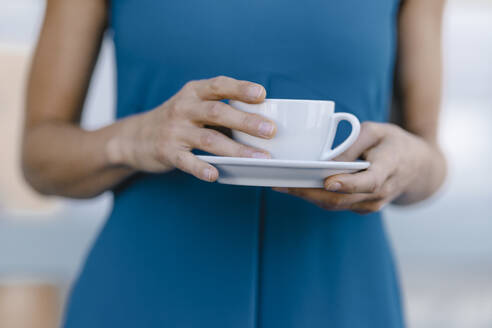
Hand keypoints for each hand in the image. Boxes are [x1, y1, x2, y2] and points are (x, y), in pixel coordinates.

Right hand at [107, 76, 275, 180]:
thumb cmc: (177, 120)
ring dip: (236, 149)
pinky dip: (201, 168)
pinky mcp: (167, 152)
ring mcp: (175, 130)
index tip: (262, 94)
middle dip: (246, 121)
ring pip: (209, 139)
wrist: (136, 137)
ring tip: (258, 158)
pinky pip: (187, 161)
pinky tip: (216, 175)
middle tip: (270, 131)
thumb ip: (219, 108)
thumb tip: (260, 118)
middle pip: (218, 112)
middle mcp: (184, 108)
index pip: (219, 85)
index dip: (240, 88)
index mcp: (193, 92)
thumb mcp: (193, 105)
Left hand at [274, 122, 438, 213]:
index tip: (328, 182)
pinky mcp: (361, 208)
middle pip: (343, 198)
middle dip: (310, 192)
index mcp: (389, 168)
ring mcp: (371, 205)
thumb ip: (353, 144)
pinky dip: (315, 197)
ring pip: (335, 205)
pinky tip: (296, 187)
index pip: (369, 181)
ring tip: (281, 184)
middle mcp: (380, 192)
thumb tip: (326, 160)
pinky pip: (335, 205)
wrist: (418, 168)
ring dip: (307, 196)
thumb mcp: (377, 131)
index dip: (349, 184)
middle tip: (283, 183)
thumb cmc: (393, 143)